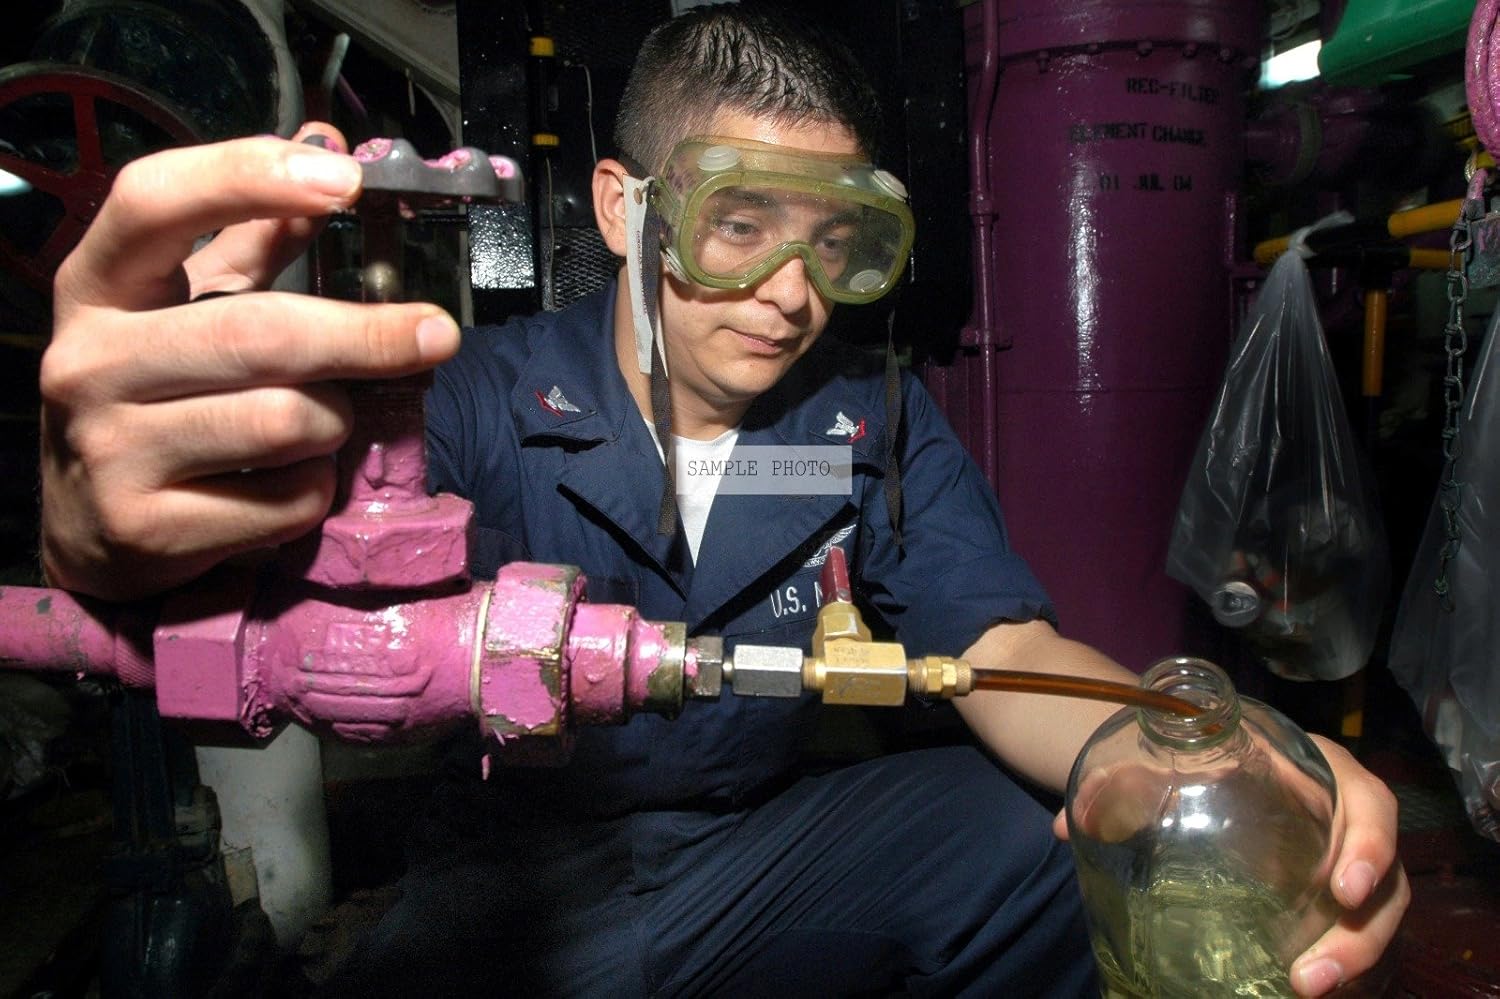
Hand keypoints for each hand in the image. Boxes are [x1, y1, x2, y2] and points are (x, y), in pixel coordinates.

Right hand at [40, 124, 460, 599]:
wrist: (91, 525)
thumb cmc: (156, 396)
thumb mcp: (182, 310)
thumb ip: (251, 237)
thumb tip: (323, 148)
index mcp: (96, 287)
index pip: (153, 202)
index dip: (247, 178)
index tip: (345, 182)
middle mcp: (87, 362)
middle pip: (259, 332)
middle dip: (368, 335)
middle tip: (437, 334)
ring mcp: (110, 449)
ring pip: (289, 421)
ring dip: (335, 424)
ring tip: (318, 425)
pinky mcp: (147, 527)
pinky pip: (288, 499)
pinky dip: (314, 490)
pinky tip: (287, 482)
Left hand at [1050, 734, 1406, 996]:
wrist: (1177, 762)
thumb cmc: (1178, 757)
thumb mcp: (1153, 763)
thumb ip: (1115, 787)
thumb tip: (1067, 828)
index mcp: (1313, 766)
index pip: (1368, 798)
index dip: (1371, 841)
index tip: (1344, 887)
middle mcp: (1337, 813)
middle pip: (1384, 873)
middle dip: (1363, 929)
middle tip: (1317, 973)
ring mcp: (1335, 857)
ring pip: (1374, 911)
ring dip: (1351, 955)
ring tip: (1307, 987)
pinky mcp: (1321, 894)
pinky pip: (1347, 929)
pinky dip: (1337, 960)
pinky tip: (1303, 985)